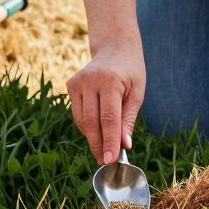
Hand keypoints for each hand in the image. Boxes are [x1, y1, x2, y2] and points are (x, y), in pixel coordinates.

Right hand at [68, 38, 145, 164]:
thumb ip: (128, 119)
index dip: (109, 142)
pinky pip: (77, 113)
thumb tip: (124, 145)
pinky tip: (97, 131)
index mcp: (110, 81)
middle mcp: (90, 80)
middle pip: (92, 122)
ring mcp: (77, 82)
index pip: (108, 119)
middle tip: (106, 161)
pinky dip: (86, 126)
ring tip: (102, 150)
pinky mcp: (70, 85)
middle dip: (99, 144)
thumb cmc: (130, 71)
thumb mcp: (137, 93)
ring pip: (81, 120)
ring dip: (92, 138)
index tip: (111, 160)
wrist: (114, 47)